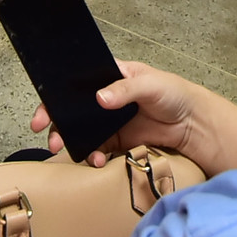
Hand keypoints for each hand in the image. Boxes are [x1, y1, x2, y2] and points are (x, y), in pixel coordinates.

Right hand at [29, 60, 196, 166]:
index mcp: (107, 76)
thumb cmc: (173, 93)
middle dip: (56, 124)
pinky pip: (95, 149)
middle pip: (70, 110)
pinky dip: (91, 156)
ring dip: (70, 142)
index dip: (55, 95)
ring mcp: (107, 121)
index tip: (45, 112)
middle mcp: (103, 98)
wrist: (191, 124)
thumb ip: (125, 89)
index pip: (74, 82)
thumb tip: (100, 98)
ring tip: (69, 152)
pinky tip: (96, 160)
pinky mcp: (115, 141)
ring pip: (79, 131)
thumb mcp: (150, 83)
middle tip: (50, 138)